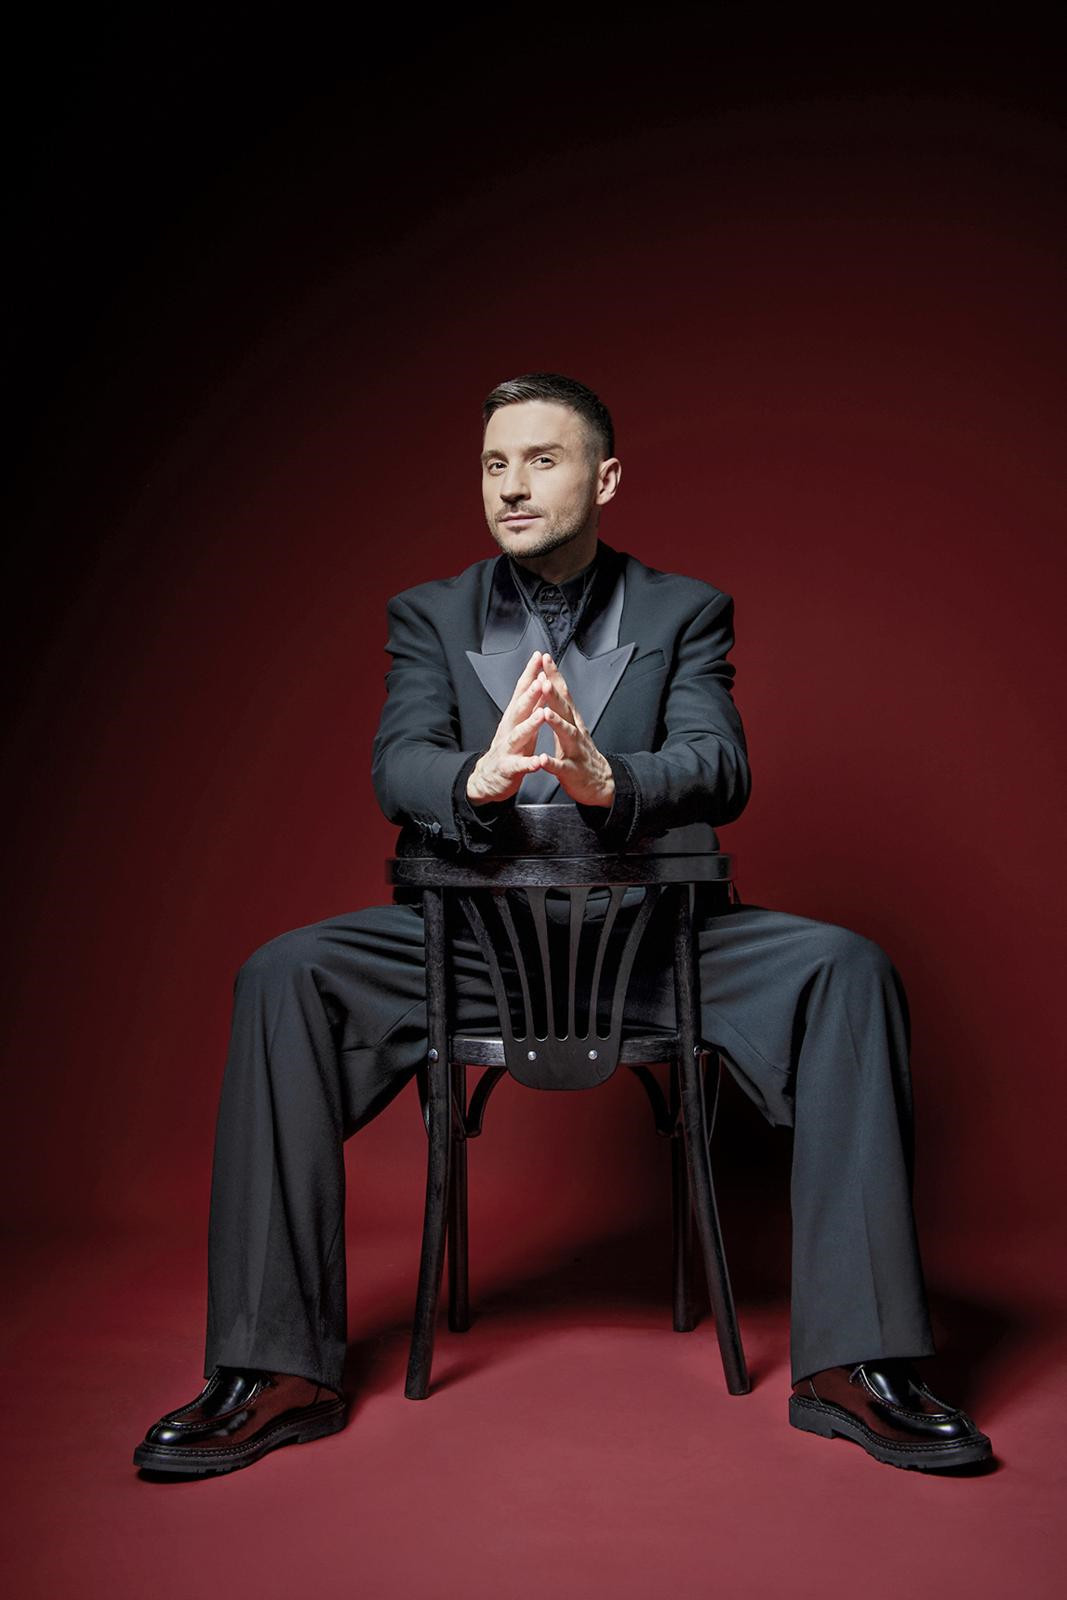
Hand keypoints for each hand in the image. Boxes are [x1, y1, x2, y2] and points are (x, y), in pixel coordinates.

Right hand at [466, 651, 553, 803]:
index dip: (529, 673)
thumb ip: (529, 703)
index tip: (538, 656)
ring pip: (518, 734)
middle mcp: (508, 729)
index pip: (521, 691)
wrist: (488, 778)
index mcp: (513, 717)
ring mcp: (507, 748)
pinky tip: (538, 761)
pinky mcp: (508, 768)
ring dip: (530, 724)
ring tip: (542, 714)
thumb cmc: (509, 748)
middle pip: (519, 708)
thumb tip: (540, 679)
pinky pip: (519, 765)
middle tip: (541, 680)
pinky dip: (529, 763)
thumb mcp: (519, 722)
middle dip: (530, 694)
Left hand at [533, 655, 615, 807]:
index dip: (554, 676)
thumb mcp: (571, 726)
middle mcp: (576, 732)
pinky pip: (561, 766)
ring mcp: (575, 751)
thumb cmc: (581, 753)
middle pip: (565, 709)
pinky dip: (551, 762)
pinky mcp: (572, 770)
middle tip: (543, 679)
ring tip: (545, 713)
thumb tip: (549, 683)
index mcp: (573, 720)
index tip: (544, 659)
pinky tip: (542, 759)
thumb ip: (560, 707)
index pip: (563, 694)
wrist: (600, 782)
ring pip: (567, 734)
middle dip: (554, 694)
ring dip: (556, 723)